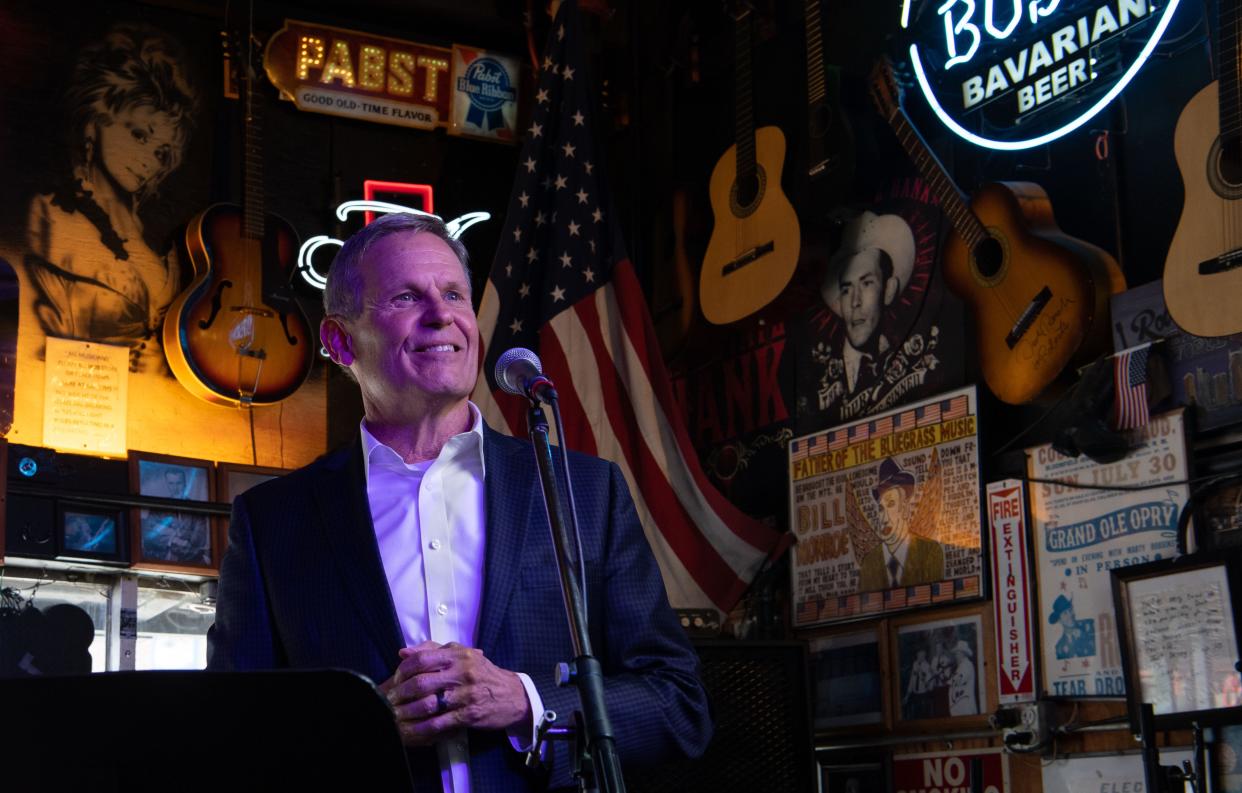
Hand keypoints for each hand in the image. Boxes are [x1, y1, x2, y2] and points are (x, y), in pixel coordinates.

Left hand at [380, 641, 530, 746]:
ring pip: (428, 704)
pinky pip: (439, 723)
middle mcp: (462, 672)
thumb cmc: (483, 674)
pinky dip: (421, 728)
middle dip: (401, 694)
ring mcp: (466, 695)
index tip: (396, 680)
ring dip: (407, 712)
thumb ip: (433, 651)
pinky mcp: (469, 715)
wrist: (513, 695)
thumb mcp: (463, 655)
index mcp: (458, 655)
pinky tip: (410, 731)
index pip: (422, 659)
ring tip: (395, 716)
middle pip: (422, 682)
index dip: (404, 670)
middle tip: (390, 701)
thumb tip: (403, 653)